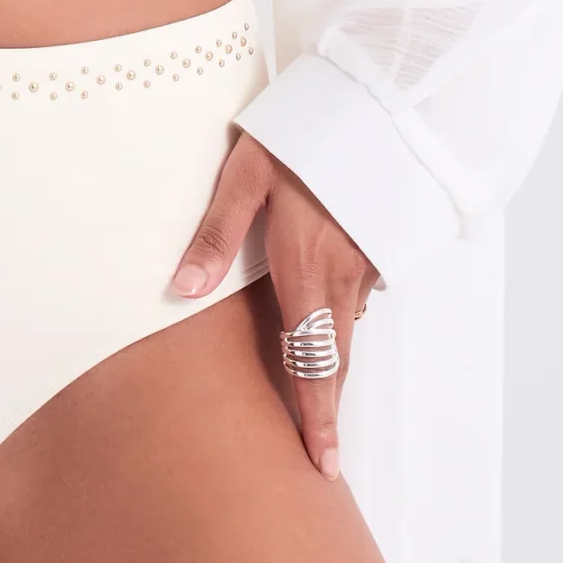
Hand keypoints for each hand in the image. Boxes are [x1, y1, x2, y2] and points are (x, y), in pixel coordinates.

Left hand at [173, 129, 376, 479]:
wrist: (378, 100)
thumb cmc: (303, 131)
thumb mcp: (246, 171)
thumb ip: (215, 232)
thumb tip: (182, 288)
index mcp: (304, 265)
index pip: (312, 361)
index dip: (317, 416)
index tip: (322, 462)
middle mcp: (341, 275)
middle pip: (336, 360)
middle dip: (329, 413)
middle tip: (326, 461)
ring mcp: (366, 262)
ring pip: (347, 330)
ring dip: (334, 370)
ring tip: (319, 406)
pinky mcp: (379, 245)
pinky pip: (357, 299)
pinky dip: (343, 325)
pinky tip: (326, 328)